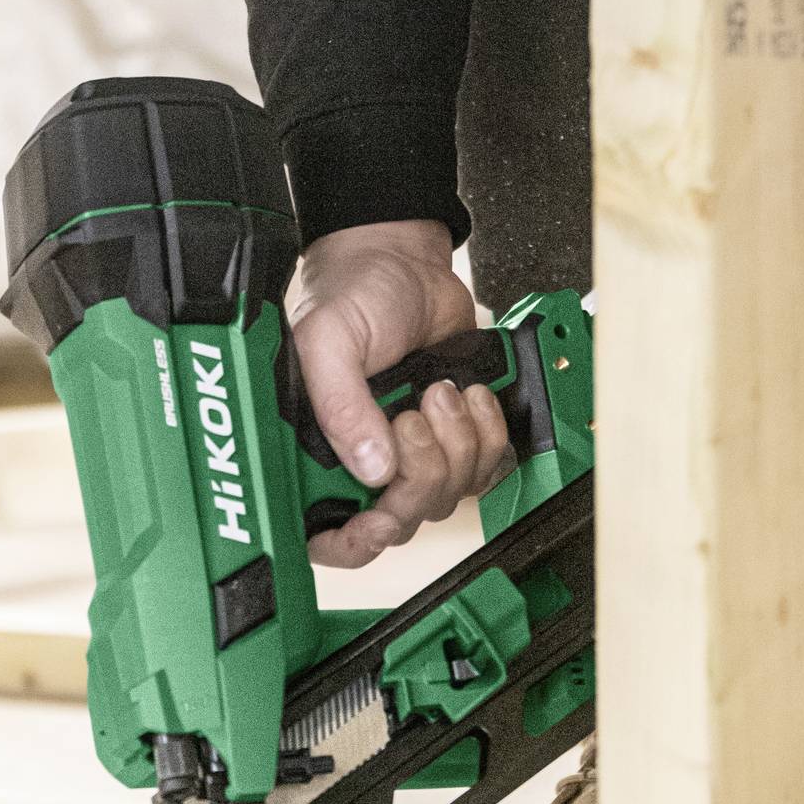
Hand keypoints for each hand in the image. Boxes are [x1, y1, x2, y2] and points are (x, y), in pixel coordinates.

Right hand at [286, 219, 512, 567]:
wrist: (405, 260)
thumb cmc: (354, 292)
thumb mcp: (329, 340)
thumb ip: (340, 404)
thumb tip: (371, 467)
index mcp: (316, 447)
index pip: (325, 531)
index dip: (351, 543)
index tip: (376, 521)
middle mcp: (361, 459)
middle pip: (398, 518)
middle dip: (421, 471)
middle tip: (414, 416)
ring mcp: (410, 453)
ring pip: (446, 497)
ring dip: (457, 444)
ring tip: (440, 390)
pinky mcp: (453, 439)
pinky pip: (483, 472)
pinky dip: (487, 436)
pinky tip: (471, 396)